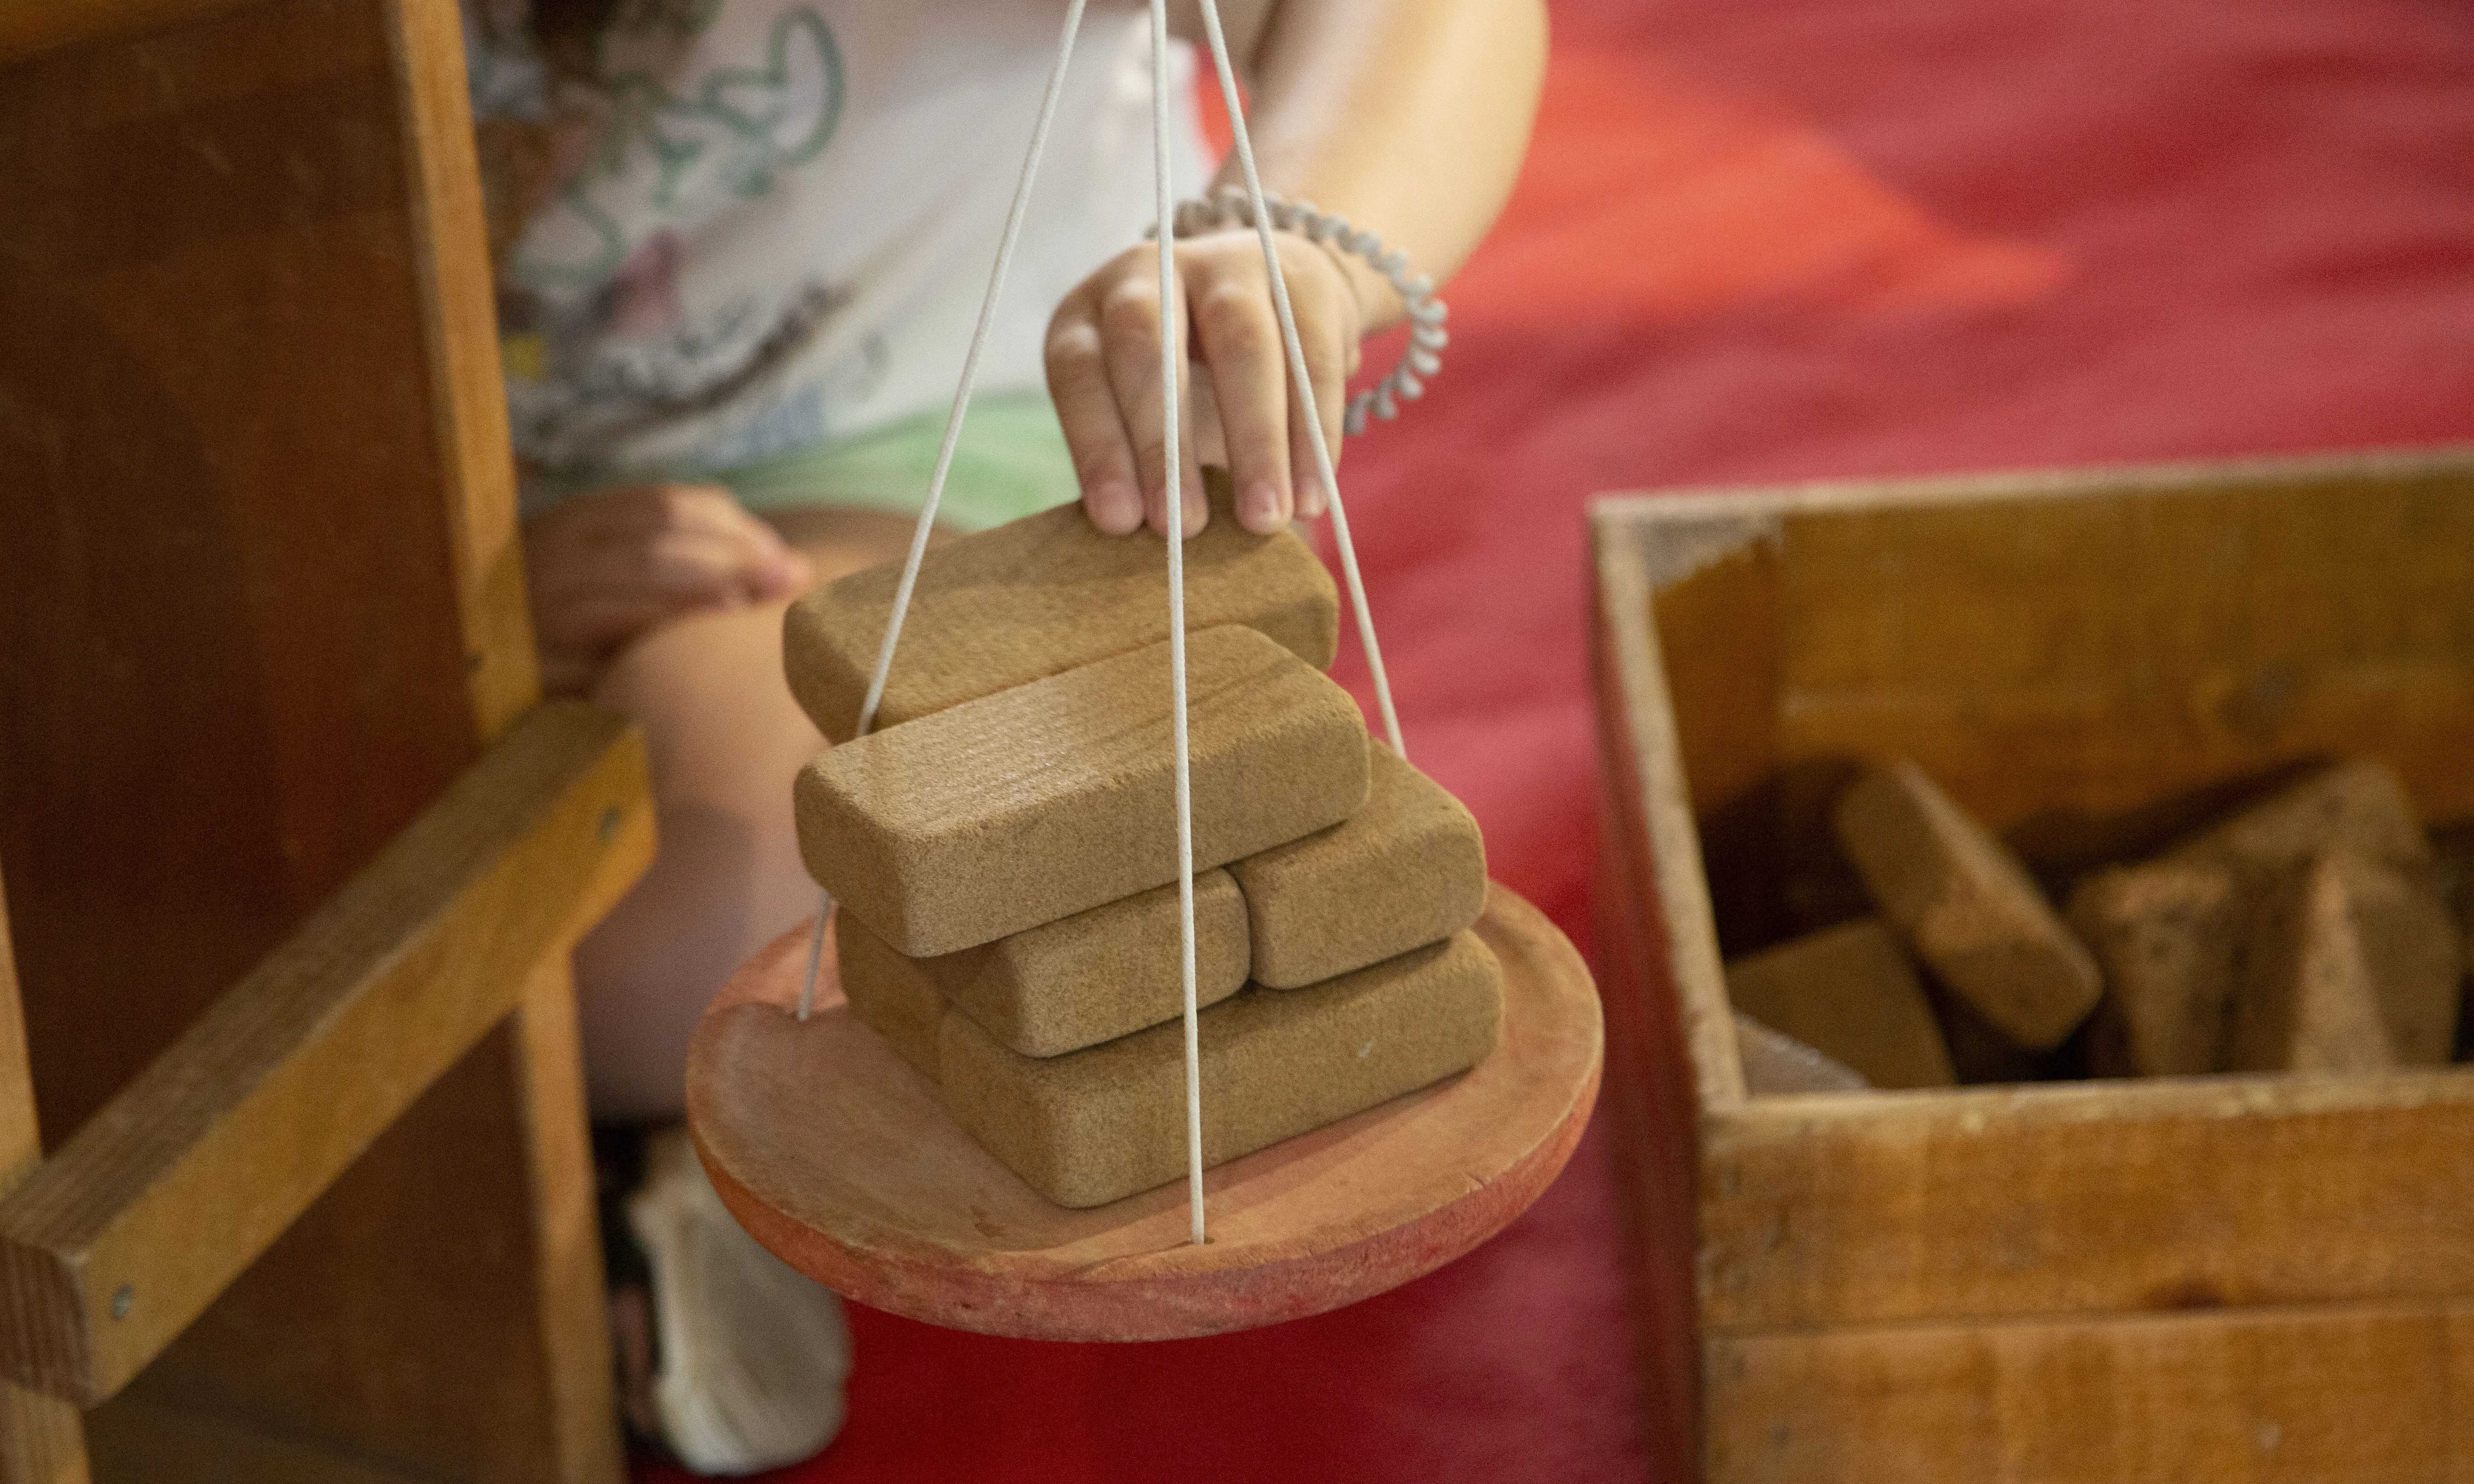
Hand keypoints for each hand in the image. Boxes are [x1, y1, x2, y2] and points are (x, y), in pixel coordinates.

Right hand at [523, 483, 812, 694]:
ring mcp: (541, 608)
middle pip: (661, 544)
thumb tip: (793, 566)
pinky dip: (657, 645)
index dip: (735, 528)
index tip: (781, 556)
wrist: (473, 672)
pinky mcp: (537, 665)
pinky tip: (696, 657)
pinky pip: (606, 652)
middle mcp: (554, 553)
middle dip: (735, 560)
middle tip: (791, 582)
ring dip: (705, 595)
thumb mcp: (612, 572)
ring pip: (637, 586)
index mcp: (576, 522)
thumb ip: (684, 557)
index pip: (667, 507)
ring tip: (752, 609)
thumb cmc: (572, 624)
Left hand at [1046, 228, 1363, 537]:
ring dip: (1255, 442)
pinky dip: (1314, 437)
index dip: (1097, 447)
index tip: (1119, 523)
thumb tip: (1146, 543)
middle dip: (1167, 446)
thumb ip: (1138, 464)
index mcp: (1090, 312)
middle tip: (1186, 530)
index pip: (1078, 371)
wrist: (1277, 298)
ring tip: (1264, 519)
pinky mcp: (1301, 281)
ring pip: (1244, 347)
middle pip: (1149, 348)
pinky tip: (1311, 497)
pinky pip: (1313, 360)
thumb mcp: (1146, 409)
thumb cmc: (1192, 381)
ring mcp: (1227, 266)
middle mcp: (1149, 273)